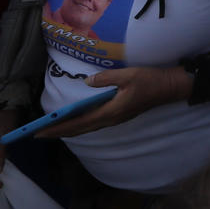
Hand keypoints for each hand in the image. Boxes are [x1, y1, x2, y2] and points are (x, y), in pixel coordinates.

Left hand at [39, 65, 188, 137]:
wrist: (170, 87)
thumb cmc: (151, 81)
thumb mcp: (128, 75)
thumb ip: (106, 79)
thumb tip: (87, 81)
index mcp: (110, 111)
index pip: (78, 123)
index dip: (59, 127)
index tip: (41, 131)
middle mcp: (111, 119)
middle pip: (80, 129)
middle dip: (59, 131)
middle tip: (39, 133)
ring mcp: (115, 119)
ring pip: (87, 128)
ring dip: (69, 129)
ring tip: (53, 129)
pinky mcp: (119, 115)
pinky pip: (94, 123)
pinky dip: (81, 125)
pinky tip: (76, 121)